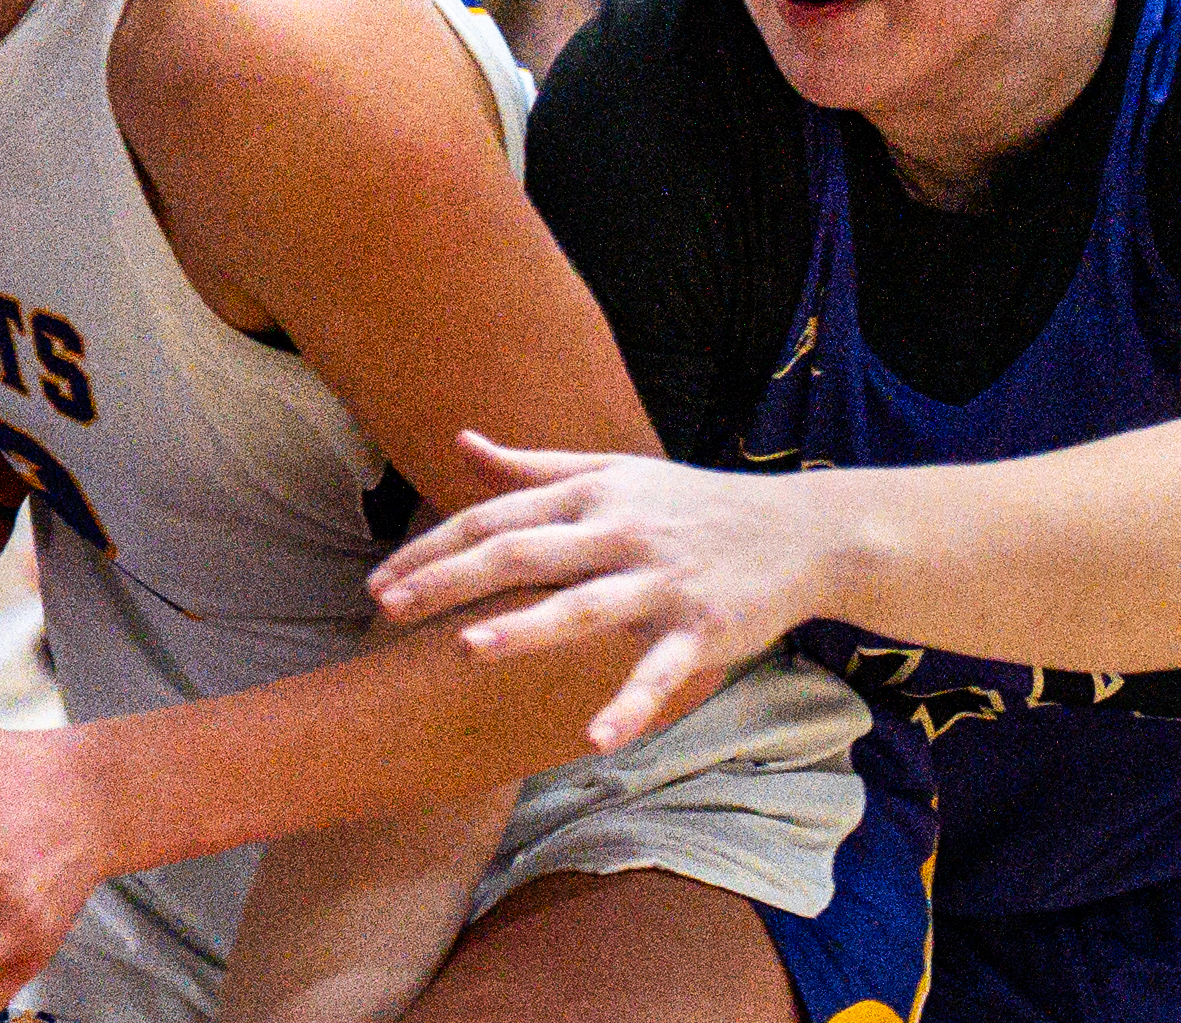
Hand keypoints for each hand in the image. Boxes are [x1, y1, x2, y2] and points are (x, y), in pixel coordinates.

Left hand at [368, 432, 811, 750]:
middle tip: (386, 605)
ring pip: (585, 606)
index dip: (435, 548)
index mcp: (592, 494)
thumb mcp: (614, 471)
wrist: (800, 529)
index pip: (496, 517)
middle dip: (451, 578)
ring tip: (466, 650)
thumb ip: (534, 465)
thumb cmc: (692, 503)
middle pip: (523, 552)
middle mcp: (619, 532)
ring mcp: (661, 582)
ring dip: (526, 628)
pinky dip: (630, 706)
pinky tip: (594, 739)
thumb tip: (462, 443)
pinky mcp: (702, 628)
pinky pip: (661, 672)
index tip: (380, 581)